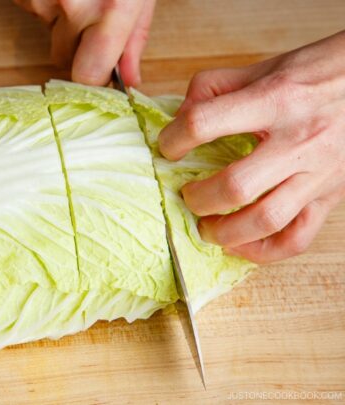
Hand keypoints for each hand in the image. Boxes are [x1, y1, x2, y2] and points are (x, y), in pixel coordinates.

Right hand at [14, 0, 154, 85]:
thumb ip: (134, 38)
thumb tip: (129, 81)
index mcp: (112, 8)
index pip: (89, 76)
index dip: (93, 77)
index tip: (99, 73)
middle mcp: (75, 6)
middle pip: (63, 58)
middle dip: (74, 45)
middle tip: (89, 15)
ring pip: (47, 34)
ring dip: (59, 21)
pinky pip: (33, 12)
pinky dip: (44, 3)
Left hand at [157, 30, 344, 263]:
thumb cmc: (317, 73)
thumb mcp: (262, 67)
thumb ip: (212, 88)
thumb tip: (177, 121)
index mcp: (275, 100)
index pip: (205, 123)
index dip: (174, 138)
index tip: (168, 146)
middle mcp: (299, 139)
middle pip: (236, 185)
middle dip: (198, 198)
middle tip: (185, 195)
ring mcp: (318, 173)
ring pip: (266, 219)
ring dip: (225, 232)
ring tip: (206, 227)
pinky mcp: (331, 196)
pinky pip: (297, 238)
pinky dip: (263, 251)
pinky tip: (240, 244)